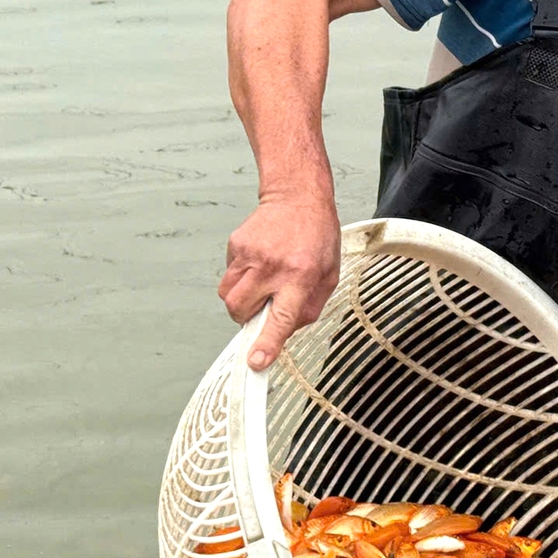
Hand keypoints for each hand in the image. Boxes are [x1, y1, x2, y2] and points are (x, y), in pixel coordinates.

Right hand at [218, 195, 341, 370]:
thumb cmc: (317, 235)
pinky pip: (228, 275)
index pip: (280, 317)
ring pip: (228, 296)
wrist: (297, 196)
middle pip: (240, 310)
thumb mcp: (329, 275)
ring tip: (261, 283)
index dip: (266, 342)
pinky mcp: (236, 244)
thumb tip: (285, 333)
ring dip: (241, 300)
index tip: (255, 361)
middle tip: (262, 307)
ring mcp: (250, 254)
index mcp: (301, 275)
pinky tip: (259, 263)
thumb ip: (309, 308)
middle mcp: (272, 266)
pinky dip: (241, 278)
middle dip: (246, 318)